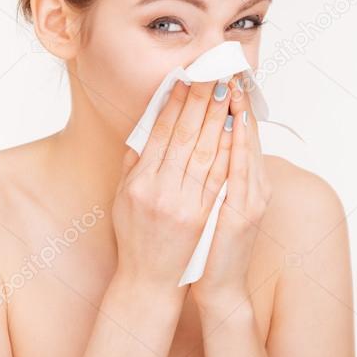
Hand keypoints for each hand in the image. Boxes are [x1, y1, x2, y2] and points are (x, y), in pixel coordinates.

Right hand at [111, 77, 233, 296]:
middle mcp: (158, 190)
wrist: (149, 281)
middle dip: (200, 101)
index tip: (185, 79)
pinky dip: (228, 149)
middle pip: (184, 136)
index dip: (175, 104)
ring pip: (204, 151)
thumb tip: (146, 128)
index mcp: (138, 182)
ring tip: (227, 92)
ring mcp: (182, 203)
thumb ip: (133, 163)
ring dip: (217, 118)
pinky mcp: (202, 215)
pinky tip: (234, 128)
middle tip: (212, 75)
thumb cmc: (135, 237)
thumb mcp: (122, 198)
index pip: (160, 133)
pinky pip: (218, 176)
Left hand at [190, 75, 271, 316]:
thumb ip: (212, 173)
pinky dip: (237, 147)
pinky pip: (239, 173)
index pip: (241, 133)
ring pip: (245, 148)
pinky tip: (231, 126)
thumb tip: (199, 139)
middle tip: (227, 68)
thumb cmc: (210, 247)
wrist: (219, 290)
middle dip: (236, 100)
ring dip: (238, 116)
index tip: (223, 74)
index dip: (234, 103)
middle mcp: (255, 186)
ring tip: (229, 85)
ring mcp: (252, 200)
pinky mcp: (244, 214)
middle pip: (247, 134)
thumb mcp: (214, 204)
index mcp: (247, 182)